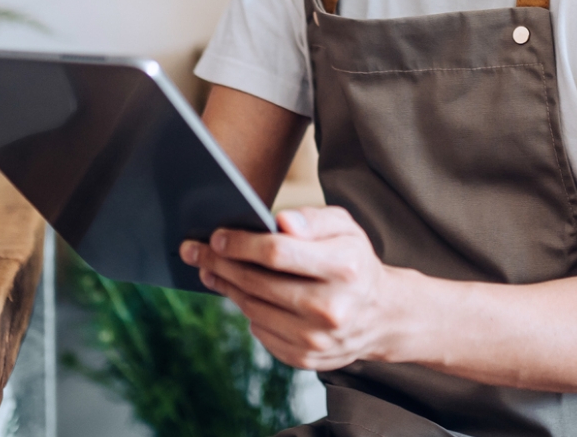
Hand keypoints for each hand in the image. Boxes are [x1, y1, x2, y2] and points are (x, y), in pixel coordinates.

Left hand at [179, 206, 410, 371]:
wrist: (381, 315)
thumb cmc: (354, 261)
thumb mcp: (345, 228)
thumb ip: (313, 219)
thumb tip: (280, 222)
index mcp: (344, 268)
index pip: (278, 253)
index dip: (241, 244)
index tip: (216, 236)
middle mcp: (331, 308)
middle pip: (258, 283)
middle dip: (220, 264)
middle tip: (194, 251)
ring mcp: (317, 339)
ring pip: (253, 309)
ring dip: (226, 287)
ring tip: (210, 270)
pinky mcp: (306, 358)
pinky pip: (261, 331)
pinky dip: (247, 310)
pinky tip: (239, 293)